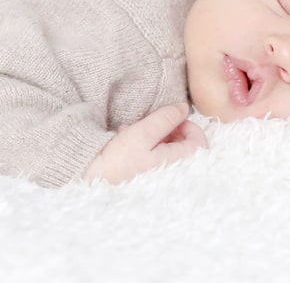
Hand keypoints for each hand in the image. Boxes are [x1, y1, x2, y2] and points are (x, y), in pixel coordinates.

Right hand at [82, 103, 207, 183]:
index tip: (172, 118)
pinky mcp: (146, 180)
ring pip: (166, 151)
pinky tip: (126, 141)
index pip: (200, 142)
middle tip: (150, 123)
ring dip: (152, 137)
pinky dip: (144, 147)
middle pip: (184, 146)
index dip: (188, 125)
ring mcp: (160, 179)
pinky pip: (153, 159)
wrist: (90, 182)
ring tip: (131, 131)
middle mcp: (173, 174)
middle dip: (168, 130)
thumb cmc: (117, 161)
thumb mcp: (142, 134)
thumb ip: (165, 119)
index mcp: (177, 163)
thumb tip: (183, 107)